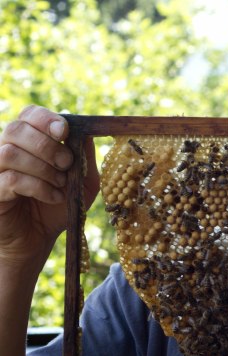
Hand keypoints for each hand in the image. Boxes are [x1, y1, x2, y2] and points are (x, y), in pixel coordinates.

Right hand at [0, 105, 98, 266]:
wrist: (39, 238)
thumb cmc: (59, 206)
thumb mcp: (82, 181)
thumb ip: (85, 157)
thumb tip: (88, 132)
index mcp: (27, 141)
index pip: (27, 114)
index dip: (44, 118)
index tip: (64, 131)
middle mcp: (6, 150)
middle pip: (15, 129)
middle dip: (46, 145)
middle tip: (66, 164)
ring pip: (10, 153)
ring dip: (43, 168)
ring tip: (60, 184)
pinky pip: (10, 179)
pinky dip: (38, 187)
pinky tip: (54, 197)